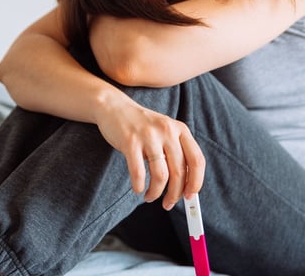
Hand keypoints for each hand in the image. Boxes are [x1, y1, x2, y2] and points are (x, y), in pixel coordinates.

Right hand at [95, 94, 204, 210]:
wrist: (115, 108)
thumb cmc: (142, 126)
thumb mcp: (165, 132)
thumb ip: (176, 153)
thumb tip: (184, 186)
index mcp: (180, 130)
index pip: (197, 161)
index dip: (196, 182)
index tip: (190, 197)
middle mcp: (167, 131)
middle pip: (179, 172)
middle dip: (175, 195)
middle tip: (168, 204)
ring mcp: (148, 135)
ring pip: (161, 175)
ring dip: (156, 193)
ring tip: (150, 197)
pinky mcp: (130, 141)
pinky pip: (138, 173)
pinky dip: (139, 186)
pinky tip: (138, 188)